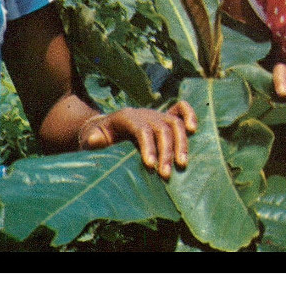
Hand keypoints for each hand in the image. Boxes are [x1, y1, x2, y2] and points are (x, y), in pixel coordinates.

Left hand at [79, 102, 197, 178]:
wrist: (105, 128)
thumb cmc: (99, 136)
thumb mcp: (91, 138)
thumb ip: (93, 139)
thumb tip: (94, 140)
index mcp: (126, 118)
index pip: (142, 129)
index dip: (148, 147)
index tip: (151, 166)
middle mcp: (144, 114)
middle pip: (161, 128)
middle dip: (165, 152)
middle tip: (166, 175)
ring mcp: (156, 114)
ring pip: (174, 123)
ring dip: (181, 143)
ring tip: (183, 164)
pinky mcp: (165, 118)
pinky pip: (181, 110)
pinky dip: (190, 115)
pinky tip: (194, 130)